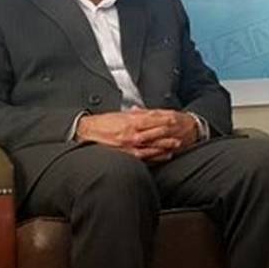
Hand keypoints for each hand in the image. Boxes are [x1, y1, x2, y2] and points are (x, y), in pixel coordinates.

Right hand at [76, 109, 198, 161]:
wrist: (87, 132)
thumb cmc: (103, 123)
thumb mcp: (121, 115)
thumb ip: (135, 113)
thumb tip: (147, 111)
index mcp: (131, 120)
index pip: (153, 118)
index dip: (165, 118)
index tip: (175, 118)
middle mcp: (132, 132)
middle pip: (155, 132)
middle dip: (169, 132)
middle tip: (181, 132)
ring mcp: (130, 145)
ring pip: (152, 144)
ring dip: (165, 144)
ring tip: (176, 145)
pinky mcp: (126, 154)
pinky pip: (144, 156)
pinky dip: (155, 156)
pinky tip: (164, 156)